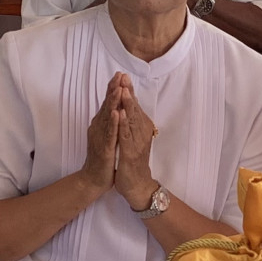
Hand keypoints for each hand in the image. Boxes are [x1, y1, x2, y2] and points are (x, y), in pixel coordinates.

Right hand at [80, 75, 121, 192]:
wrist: (94, 179)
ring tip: (118, 88)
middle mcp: (99, 127)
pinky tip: (115, 112)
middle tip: (120, 75)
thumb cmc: (103, 158)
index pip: (108, 103)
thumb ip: (110, 122)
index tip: (121, 74)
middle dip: (113, 89)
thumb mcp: (108, 136)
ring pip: (107, 116)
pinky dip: (111, 122)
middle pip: (106, 104)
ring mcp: (100, 137)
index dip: (114, 88)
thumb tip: (115, 108)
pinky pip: (109, 133)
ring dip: (112, 102)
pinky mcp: (104, 148)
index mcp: (102, 124)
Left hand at [112, 80, 159, 206]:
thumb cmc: (132, 161)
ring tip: (123, 90)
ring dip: (127, 104)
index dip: (128, 91)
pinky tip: (120, 114)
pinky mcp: (130, 153)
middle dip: (128, 92)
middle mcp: (141, 133)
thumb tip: (127, 108)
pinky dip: (123, 125)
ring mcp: (136, 142)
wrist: (136, 185)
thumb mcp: (131, 139)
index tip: (122, 75)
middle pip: (134, 109)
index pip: (133, 106)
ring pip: (131, 120)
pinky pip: (126, 136)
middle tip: (124, 76)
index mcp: (140, 128)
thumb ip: (131, 124)